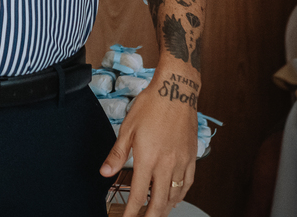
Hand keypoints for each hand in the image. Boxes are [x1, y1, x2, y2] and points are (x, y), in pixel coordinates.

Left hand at [101, 70, 197, 215]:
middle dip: (151, 216)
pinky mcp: (192, 158)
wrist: (176, 92)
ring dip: (165, 208)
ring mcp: (182, 162)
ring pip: (175, 195)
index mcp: (148, 159)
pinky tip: (174, 198)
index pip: (139, 194)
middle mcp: (167, 165)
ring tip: (156, 214)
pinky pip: (188, 184)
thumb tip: (105, 173)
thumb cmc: (150, 107)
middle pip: (160, 201)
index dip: (132, 211)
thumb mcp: (127, 129)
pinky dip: (180, 195)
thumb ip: (117, 154)